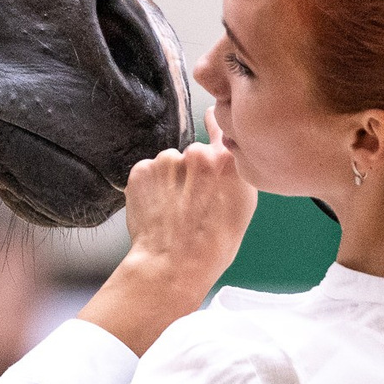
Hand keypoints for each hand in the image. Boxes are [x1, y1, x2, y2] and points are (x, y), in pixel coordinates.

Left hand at [124, 136, 258, 290]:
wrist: (173, 264)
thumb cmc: (214, 244)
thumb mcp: (242, 205)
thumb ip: (233, 172)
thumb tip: (226, 149)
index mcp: (228, 161)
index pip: (220, 126)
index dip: (214, 126)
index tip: (210, 119)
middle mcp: (198, 154)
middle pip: (193, 154)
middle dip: (190, 171)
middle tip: (191, 202)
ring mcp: (167, 160)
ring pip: (168, 164)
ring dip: (169, 180)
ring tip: (174, 210)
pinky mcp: (142, 170)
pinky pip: (148, 173)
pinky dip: (150, 187)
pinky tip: (158, 209)